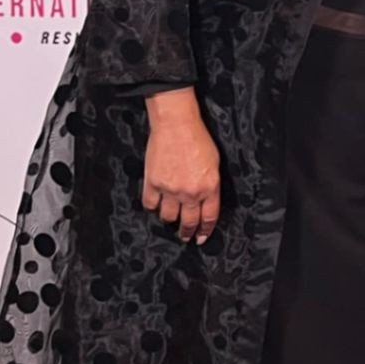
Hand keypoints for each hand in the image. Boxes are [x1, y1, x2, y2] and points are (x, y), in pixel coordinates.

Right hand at [142, 89, 220, 244]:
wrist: (177, 126)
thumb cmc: (199, 139)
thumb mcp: (214, 163)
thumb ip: (211, 184)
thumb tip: (206, 199)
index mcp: (209, 187)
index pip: (209, 217)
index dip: (205, 230)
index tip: (202, 237)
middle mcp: (190, 193)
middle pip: (188, 222)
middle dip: (187, 232)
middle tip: (186, 238)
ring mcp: (170, 190)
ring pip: (167, 216)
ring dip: (169, 219)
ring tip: (170, 219)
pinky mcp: (152, 183)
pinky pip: (150, 205)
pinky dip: (153, 207)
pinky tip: (156, 205)